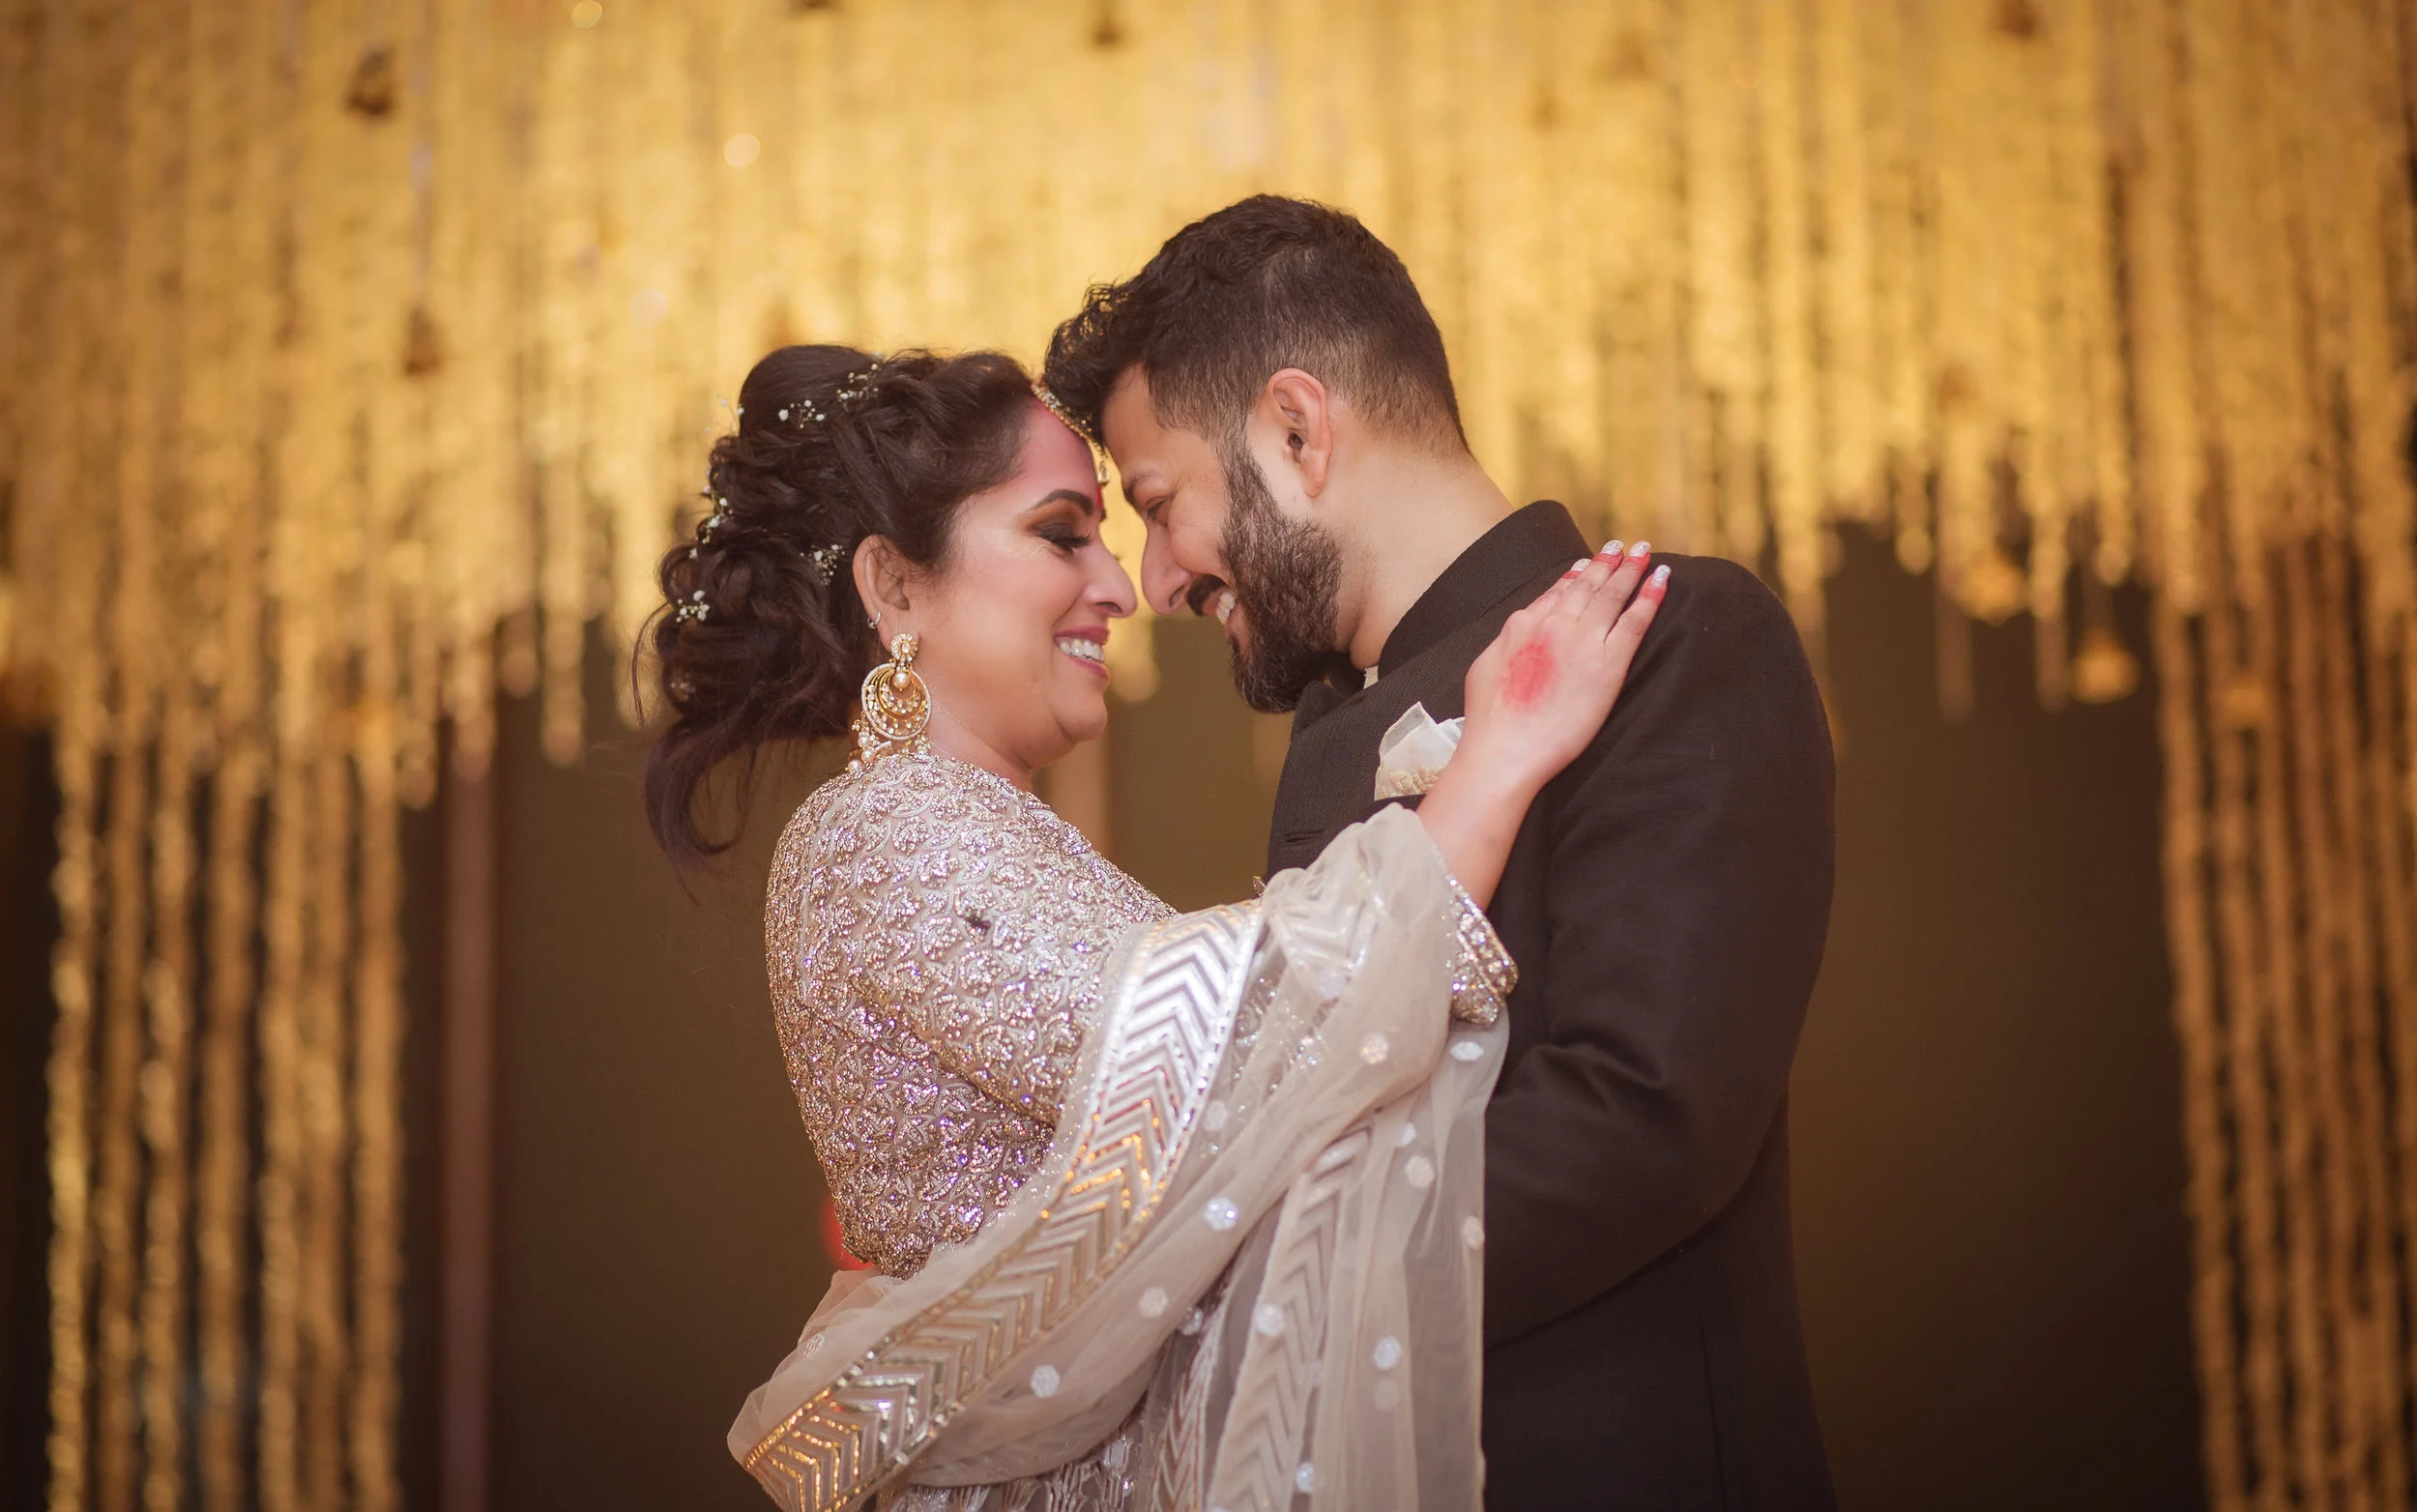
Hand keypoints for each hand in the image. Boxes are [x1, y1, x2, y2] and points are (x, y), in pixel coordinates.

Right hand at [1410, 540, 1664, 908]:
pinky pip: (1635, 620)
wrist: (1505, 748)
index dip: (1575, 577)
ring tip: (1643, 554)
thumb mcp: (1485, 668)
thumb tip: (1516, 631)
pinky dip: (1650, 596)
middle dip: (1606, 563)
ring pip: (1613, 594)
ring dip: (1631, 570)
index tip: (1586, 565)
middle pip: (1587, 586)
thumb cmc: (1490, 721)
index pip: (1555, 592)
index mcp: (1523, 624)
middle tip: (1622, 548)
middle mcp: (1554, 623)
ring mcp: (1583, 640)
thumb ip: (1506, 642)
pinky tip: (1662, 580)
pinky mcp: (1609, 662)